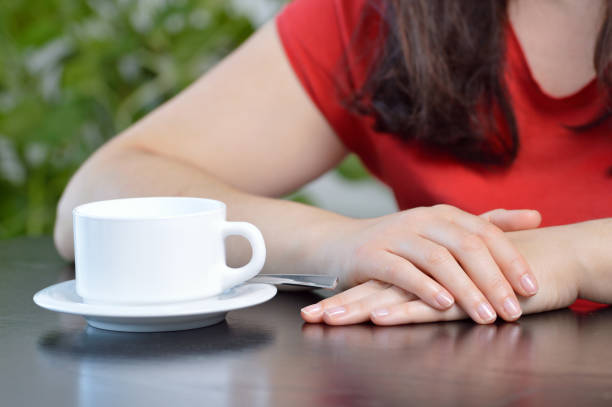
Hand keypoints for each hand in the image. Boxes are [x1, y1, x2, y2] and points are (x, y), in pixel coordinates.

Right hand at [305, 205, 541, 323]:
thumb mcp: (442, 230)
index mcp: (443, 215)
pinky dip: (424, 288)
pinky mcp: (371, 255)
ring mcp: (395, 236)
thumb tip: (536, 217)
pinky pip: (401, 271)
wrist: (340, 244)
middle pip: (466, 246)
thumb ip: (486, 224)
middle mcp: (421, 220)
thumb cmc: (398, 244)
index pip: (486, 232)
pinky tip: (442, 304)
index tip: (532, 288)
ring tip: (485, 315)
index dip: (511, 259)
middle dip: (493, 280)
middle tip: (513, 310)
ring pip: (438, 260)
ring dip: (465, 289)